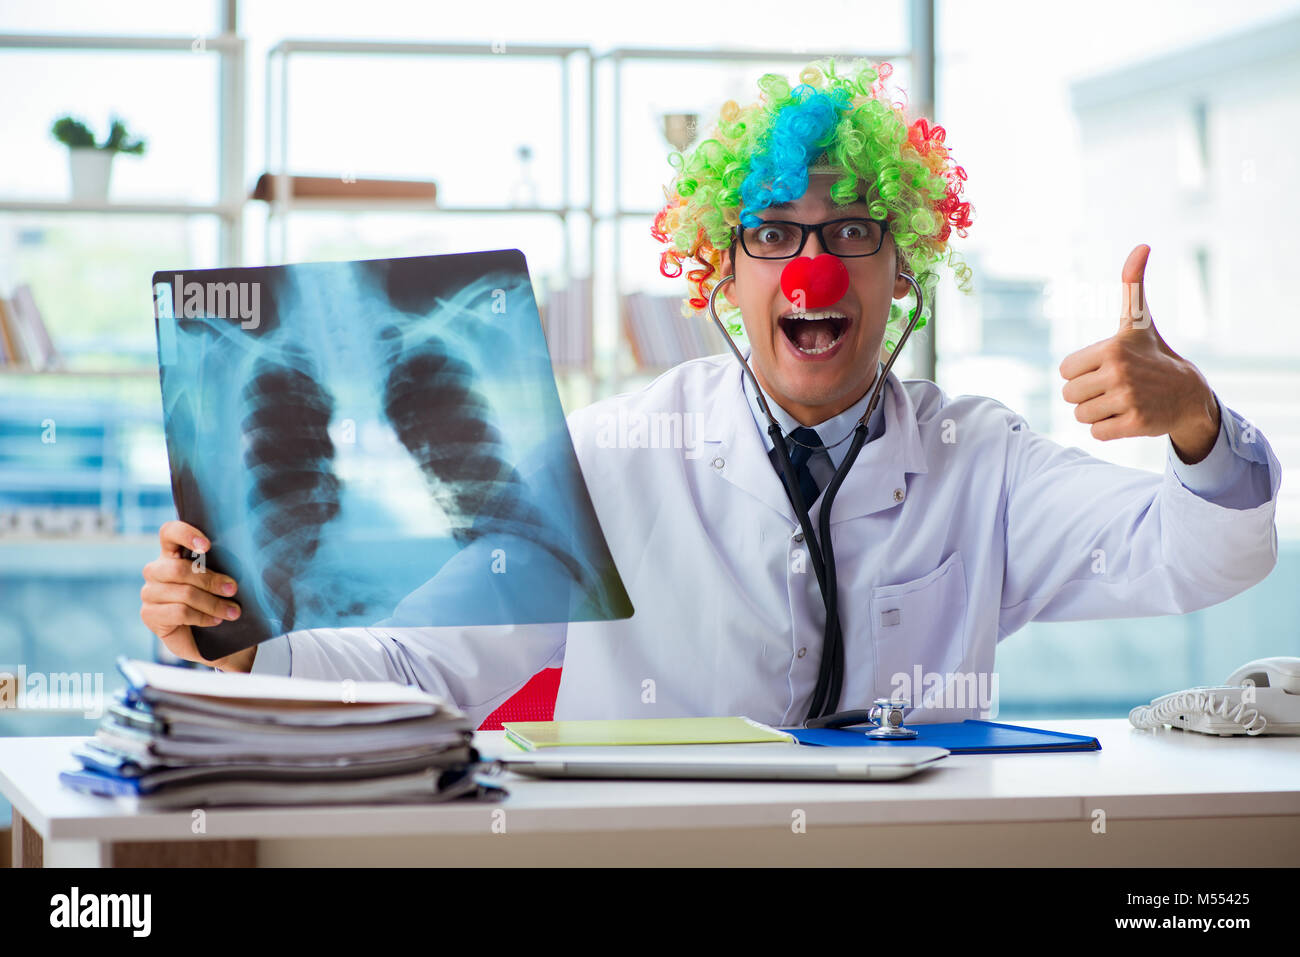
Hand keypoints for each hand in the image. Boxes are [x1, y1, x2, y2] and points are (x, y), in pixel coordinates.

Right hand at [140, 521, 254, 672]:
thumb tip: (244, 565)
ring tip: (232, 611)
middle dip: (211, 580)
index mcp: (172, 553)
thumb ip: (223, 568)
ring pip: (183, 593)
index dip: (185, 534)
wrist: (209, 640)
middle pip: (178, 569)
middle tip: (233, 589)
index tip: (207, 546)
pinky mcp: (149, 615)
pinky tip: (215, 620)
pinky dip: (202, 617)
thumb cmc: (217, 602)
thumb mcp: (221, 582)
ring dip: (212, 603)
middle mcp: (156, 570)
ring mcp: (150, 593)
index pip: (169, 533)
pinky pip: (179, 612)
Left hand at [1058, 244, 1219, 462]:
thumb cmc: (1154, 353)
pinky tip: (1127, 416)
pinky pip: (1097, 433)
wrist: (1188, 392)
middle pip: (1069, 395)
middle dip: (1085, 394)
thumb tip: (1142, 245)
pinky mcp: (1135, 425)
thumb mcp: (1138, 320)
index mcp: (1112, 348)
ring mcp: (1128, 400)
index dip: (1080, 372)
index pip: (1064, 370)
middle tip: (1112, 387)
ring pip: (1081, 416)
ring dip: (1096, 413)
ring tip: (1120, 401)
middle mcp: (1119, 374)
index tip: (1105, 367)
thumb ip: (1132, 284)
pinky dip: (1107, 429)